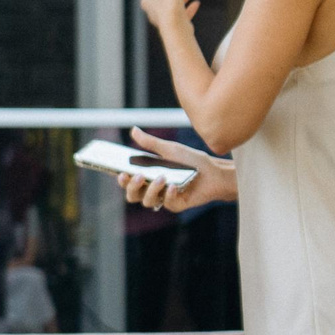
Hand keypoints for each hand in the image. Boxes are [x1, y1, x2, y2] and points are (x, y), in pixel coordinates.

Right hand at [115, 126, 236, 211]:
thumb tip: (133, 130)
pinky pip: (167, 204)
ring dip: (151, 190)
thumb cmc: (192, 160)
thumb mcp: (169, 149)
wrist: (215, 172)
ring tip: (162, 177)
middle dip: (131, 187)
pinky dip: (168, 195)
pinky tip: (173, 186)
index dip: (120, 179)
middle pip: (132, 195)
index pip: (127, 181)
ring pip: (147, 201)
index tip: (120, 171)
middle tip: (136, 176)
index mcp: (148, 176)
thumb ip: (150, 143)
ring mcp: (163, 198)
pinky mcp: (176, 204)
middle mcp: (153, 189)